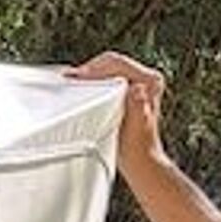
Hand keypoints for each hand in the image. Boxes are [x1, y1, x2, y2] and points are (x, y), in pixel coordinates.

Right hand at [68, 50, 174, 182]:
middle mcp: (147, 78)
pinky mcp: (128, 90)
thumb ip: (137, 105)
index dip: (94, 68)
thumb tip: (137, 90)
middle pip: (111, 62)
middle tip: (70, 78)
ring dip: (90, 74)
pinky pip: (107, 76)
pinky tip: (82, 88)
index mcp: (150, 81)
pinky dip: (93, 81)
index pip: (117, 63)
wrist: (140, 159)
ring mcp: (138, 82)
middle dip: (89, 69)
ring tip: (73, 82)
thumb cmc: (137, 147)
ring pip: (108, 67)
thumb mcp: (136, 126)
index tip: (76, 77)